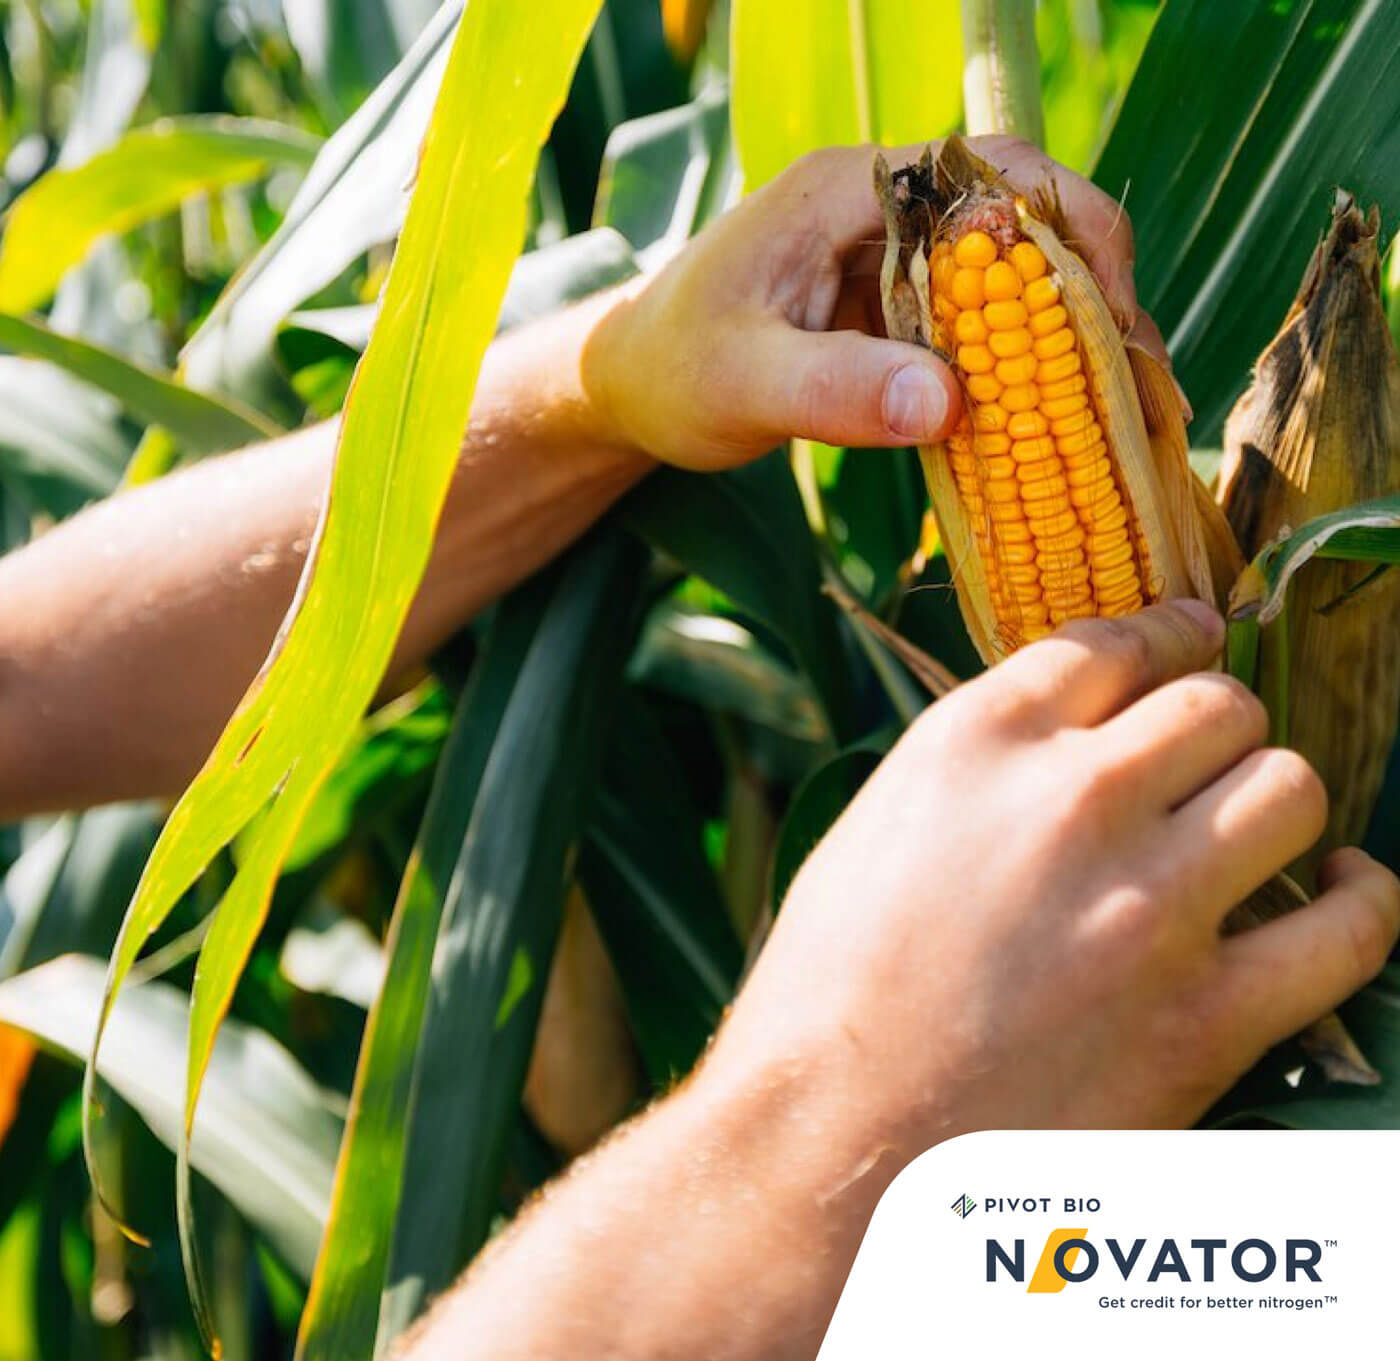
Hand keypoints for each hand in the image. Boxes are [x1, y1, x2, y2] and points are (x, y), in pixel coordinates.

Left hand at [584, 135, 1168, 470]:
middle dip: (1089, 295)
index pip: (991, 173)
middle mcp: (884, 212)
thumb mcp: (741, 384)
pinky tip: (1052, 427)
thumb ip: (834, 390)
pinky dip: (1019, 374)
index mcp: (851, 190)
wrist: (628, 385)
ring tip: (1118, 416)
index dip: (1069, 233)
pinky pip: (978, 333)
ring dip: (1065, 341)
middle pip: (1022, 227)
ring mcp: (893, 264)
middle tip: (1137, 383)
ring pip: (1010, 283)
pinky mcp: (893, 316)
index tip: (1113, 319)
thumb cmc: (671, 371)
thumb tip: (947, 404)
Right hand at [706, 601, 1399, 1146]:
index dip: (1165, 633)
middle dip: (1217, 722)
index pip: (1111, 642)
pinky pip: (1348, 928)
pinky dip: (1357, 900)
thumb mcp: (873, 832)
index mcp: (975, 743)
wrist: (830, 1147)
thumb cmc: (824, 995)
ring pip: (1289, 786)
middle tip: (1207, 755)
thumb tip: (1055, 748)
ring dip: (1274, 798)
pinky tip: (1335, 894)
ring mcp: (1150, 905)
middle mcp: (1072, 799)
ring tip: (1253, 827)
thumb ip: (972, 773)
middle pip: (1215, 704)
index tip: (1193, 637)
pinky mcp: (1208, 1015)